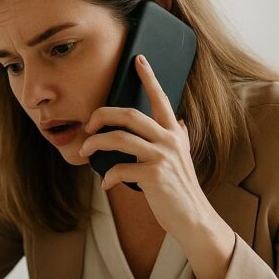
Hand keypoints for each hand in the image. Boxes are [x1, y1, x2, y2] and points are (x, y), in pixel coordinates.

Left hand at [79, 54, 216, 238]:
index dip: (149, 77)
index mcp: (174, 133)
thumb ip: (179, 137)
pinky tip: (106, 184)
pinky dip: (108, 177)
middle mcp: (169, 140)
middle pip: (130, 115)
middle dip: (103, 114)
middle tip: (89, 123)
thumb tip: (177, 119)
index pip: (160, 99)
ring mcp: (162, 158)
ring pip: (120, 139)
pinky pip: (120, 169)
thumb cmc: (181, 190)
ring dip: (96, 144)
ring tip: (85, 151)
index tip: (138, 59)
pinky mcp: (153, 176)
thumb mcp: (184, 157)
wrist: (194, 219)